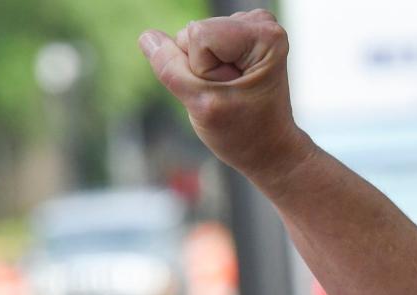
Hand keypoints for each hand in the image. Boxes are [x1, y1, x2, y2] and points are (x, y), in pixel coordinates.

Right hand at [138, 10, 312, 187]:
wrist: (267, 148)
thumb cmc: (244, 133)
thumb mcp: (203, 105)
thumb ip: (171, 69)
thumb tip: (148, 38)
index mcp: (263, 36)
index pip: (198, 34)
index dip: (202, 69)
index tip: (227, 91)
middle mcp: (261, 24)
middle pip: (193, 32)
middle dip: (201, 68)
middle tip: (228, 93)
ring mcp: (249, 28)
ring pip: (191, 37)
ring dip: (202, 69)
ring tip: (229, 91)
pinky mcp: (237, 35)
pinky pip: (195, 43)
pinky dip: (204, 67)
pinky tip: (226, 83)